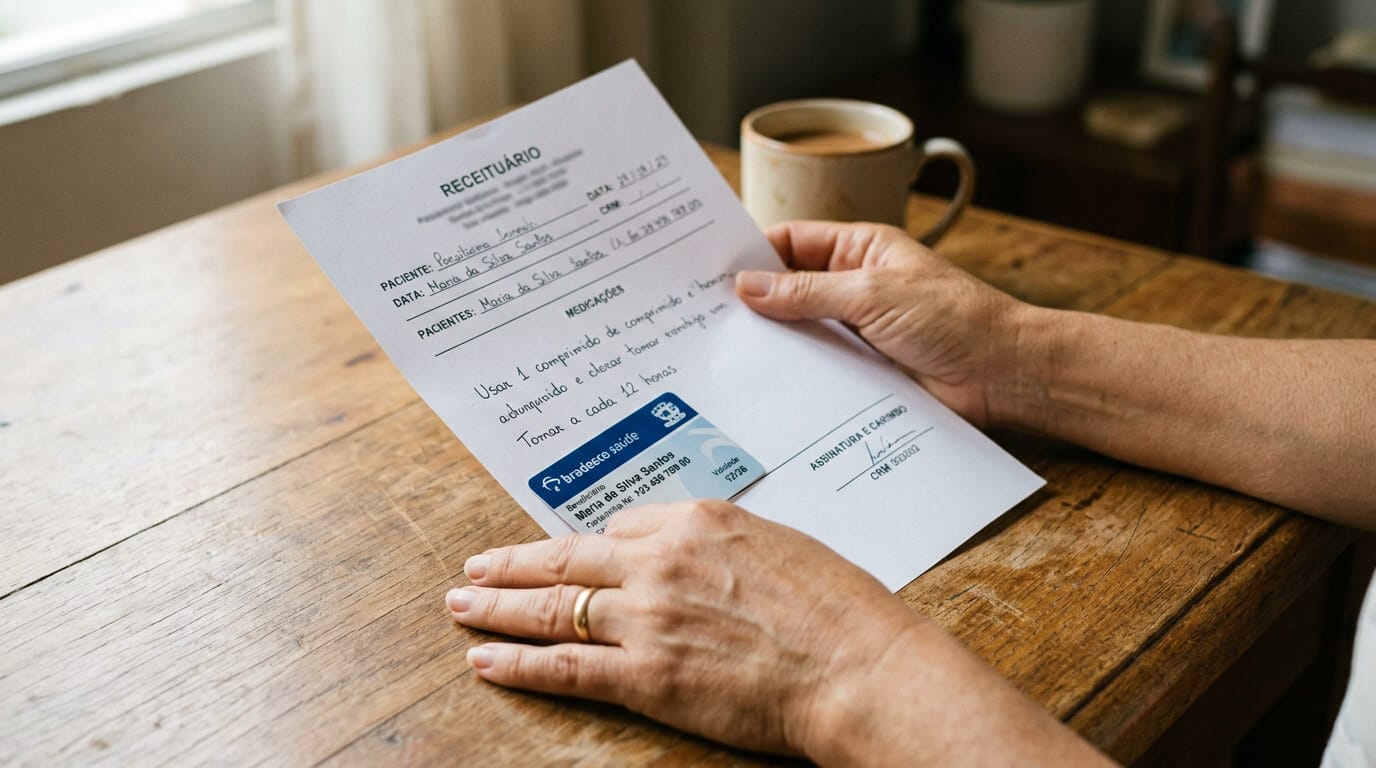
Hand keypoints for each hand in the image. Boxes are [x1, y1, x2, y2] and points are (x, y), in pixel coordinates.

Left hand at [445, 500, 925, 757]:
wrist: (857, 666)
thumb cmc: (837, 609)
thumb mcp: (780, 545)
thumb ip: (721, 544)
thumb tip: (690, 555)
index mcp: (696, 521)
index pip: (620, 525)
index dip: (588, 545)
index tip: (565, 554)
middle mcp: (659, 560)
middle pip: (566, 558)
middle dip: (512, 565)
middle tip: (475, 568)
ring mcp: (645, 617)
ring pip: (551, 607)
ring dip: (497, 608)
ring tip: (462, 606)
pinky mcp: (643, 675)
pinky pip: (563, 665)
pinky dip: (516, 662)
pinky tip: (484, 658)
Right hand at [736, 221, 1032, 426]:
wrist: (1004, 375)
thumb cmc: (956, 319)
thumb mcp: (873, 294)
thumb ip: (807, 291)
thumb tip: (748, 285)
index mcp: (860, 249)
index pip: (791, 241)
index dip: (753, 254)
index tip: (710, 271)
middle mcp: (855, 286)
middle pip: (789, 288)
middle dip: (753, 301)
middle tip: (705, 316)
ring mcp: (857, 329)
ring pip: (800, 330)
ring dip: (773, 341)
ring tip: (725, 352)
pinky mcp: (863, 370)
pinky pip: (819, 367)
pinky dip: (795, 374)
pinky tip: (765, 384)